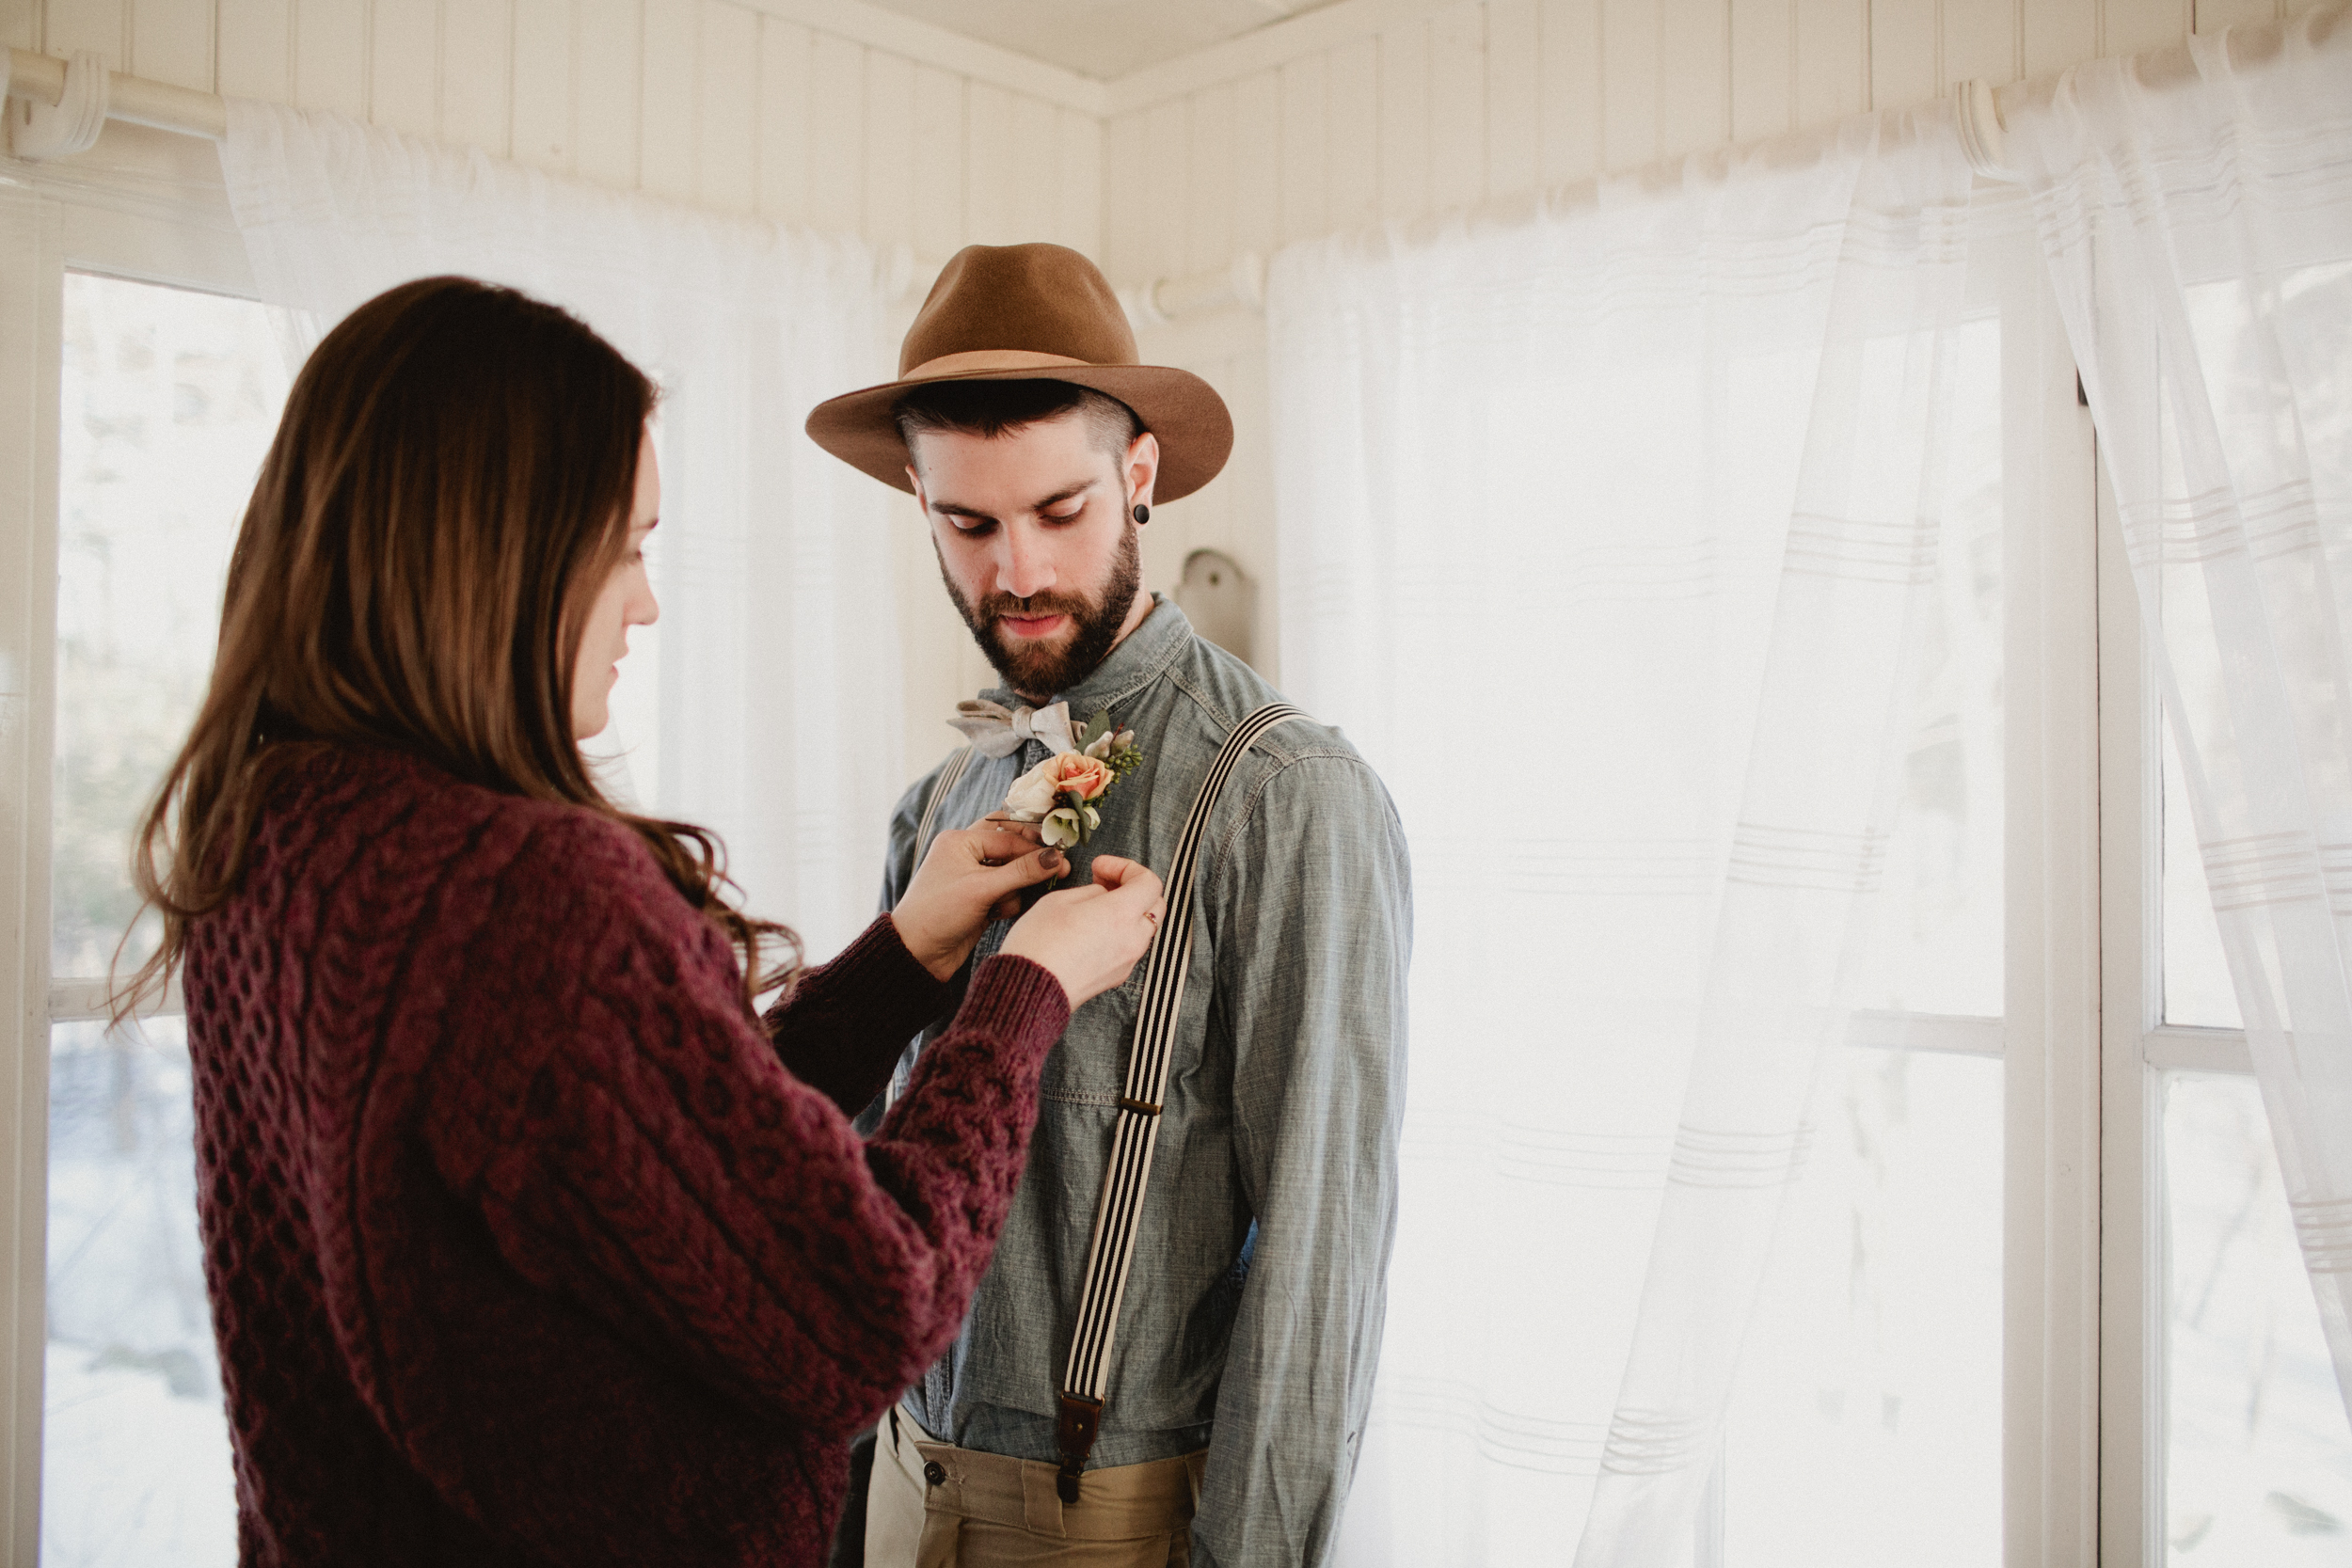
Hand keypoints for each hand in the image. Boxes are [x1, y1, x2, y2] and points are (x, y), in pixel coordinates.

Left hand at [893, 821, 1067, 980]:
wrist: (917, 954)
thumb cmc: (939, 913)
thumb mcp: (982, 889)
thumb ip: (1022, 872)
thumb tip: (1056, 857)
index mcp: (960, 841)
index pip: (1008, 837)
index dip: (1035, 849)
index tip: (1061, 860)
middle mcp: (966, 854)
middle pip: (1010, 850)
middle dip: (1027, 864)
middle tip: (1056, 870)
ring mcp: (973, 877)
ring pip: (1011, 874)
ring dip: (1013, 889)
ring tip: (1002, 905)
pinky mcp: (979, 899)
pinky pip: (1006, 893)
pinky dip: (1007, 903)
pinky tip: (997, 915)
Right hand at [999, 856, 1166, 1008]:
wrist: (1029, 991)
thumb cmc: (1038, 945)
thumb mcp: (1059, 900)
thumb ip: (1091, 892)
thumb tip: (1102, 895)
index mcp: (1122, 914)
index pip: (1149, 882)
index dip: (1126, 868)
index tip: (1101, 868)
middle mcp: (1132, 939)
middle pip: (1153, 904)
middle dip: (1132, 887)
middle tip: (1102, 882)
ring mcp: (1127, 961)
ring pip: (1142, 927)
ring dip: (1126, 911)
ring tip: (1094, 907)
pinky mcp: (1116, 976)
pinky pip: (1128, 947)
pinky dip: (1119, 932)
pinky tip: (1091, 930)